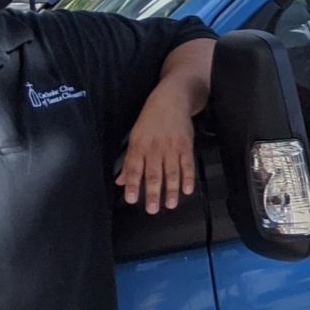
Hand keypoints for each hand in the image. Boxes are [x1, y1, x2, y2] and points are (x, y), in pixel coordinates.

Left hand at [117, 90, 200, 212]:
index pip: (134, 168)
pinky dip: (188, 177)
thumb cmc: (150, 119)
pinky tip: (187, 190)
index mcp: (139, 146)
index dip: (132, 184)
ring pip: (171, 172)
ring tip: (170, 205)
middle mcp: (155, 148)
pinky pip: (188, 164)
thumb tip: (120, 181)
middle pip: (153, 173)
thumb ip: (129, 162)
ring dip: (171, 189)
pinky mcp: (186, 146)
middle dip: (152, 193)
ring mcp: (172, 148)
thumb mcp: (135, 137)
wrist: (172, 100)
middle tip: (152, 209)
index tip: (131, 199)